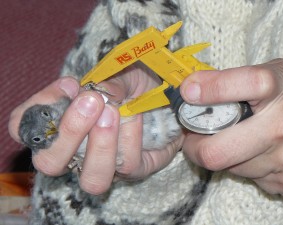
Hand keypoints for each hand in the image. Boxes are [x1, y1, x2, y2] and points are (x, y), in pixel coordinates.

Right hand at [9, 66, 182, 194]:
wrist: (168, 96)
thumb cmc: (136, 83)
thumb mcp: (120, 73)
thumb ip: (105, 82)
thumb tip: (96, 93)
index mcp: (61, 123)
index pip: (24, 127)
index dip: (34, 111)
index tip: (66, 88)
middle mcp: (76, 151)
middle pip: (49, 163)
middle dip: (69, 132)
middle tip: (91, 102)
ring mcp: (104, 165)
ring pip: (91, 178)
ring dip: (100, 144)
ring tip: (113, 112)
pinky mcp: (133, 171)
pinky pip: (127, 165)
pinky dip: (131, 137)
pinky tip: (137, 115)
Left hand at [180, 58, 282, 201]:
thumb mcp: (272, 73)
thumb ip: (233, 80)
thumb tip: (192, 90)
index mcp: (278, 91)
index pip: (240, 86)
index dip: (208, 90)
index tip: (188, 92)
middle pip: (215, 152)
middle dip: (195, 147)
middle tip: (194, 136)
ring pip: (230, 168)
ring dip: (225, 155)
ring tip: (237, 139)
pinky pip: (251, 178)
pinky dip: (247, 165)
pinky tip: (259, 151)